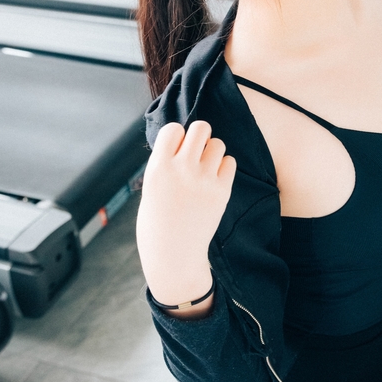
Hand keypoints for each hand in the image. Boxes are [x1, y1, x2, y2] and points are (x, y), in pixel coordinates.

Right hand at [136, 120, 236, 308]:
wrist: (173, 254)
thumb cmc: (158, 220)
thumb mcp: (151, 187)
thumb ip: (165, 163)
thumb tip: (182, 139)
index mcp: (158, 167)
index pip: (173, 129)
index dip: (176, 137)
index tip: (175, 152)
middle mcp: (182, 169)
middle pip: (201, 127)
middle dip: (199, 136)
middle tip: (195, 153)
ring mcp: (204, 180)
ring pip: (218, 143)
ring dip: (212, 152)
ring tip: (204, 170)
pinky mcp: (222, 191)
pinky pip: (230, 162)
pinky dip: (224, 168)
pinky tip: (214, 180)